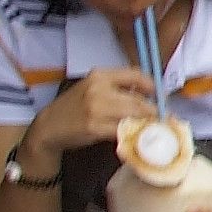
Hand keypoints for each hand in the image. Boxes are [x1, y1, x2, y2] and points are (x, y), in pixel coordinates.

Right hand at [29, 66, 158, 161]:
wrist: (49, 126)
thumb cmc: (75, 107)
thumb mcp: (93, 88)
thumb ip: (117, 87)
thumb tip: (150, 92)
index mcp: (100, 75)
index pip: (137, 75)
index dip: (153, 87)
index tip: (159, 96)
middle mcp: (99, 89)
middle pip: (139, 100)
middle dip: (154, 111)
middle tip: (163, 118)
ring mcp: (96, 109)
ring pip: (134, 115)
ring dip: (147, 123)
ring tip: (153, 127)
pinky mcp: (95, 127)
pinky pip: (123, 130)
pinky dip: (133, 134)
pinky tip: (137, 136)